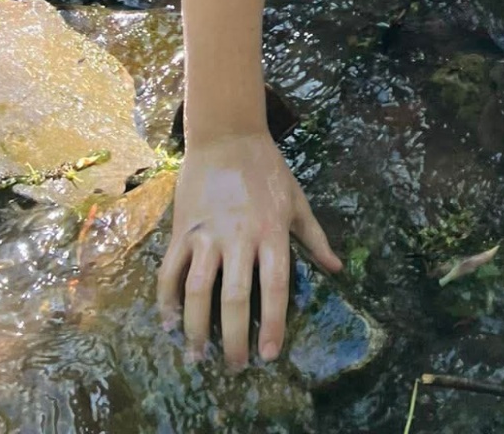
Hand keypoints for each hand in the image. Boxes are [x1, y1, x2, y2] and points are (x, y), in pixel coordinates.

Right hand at [157, 131, 340, 368]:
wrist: (227, 135)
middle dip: (235, 339)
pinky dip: (167, 301)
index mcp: (272, 231)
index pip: (275, 286)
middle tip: (236, 367)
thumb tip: (337, 269)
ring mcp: (207, 234)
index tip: (270, 355)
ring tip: (199, 356)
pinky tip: (170, 323)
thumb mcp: (297, 200)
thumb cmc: (267, 168)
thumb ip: (315, 238)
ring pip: (198, 291)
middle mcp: (239, 237)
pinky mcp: (182, 230)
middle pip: (236, 298)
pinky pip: (170, 272)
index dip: (274, 323)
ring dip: (197, 329)